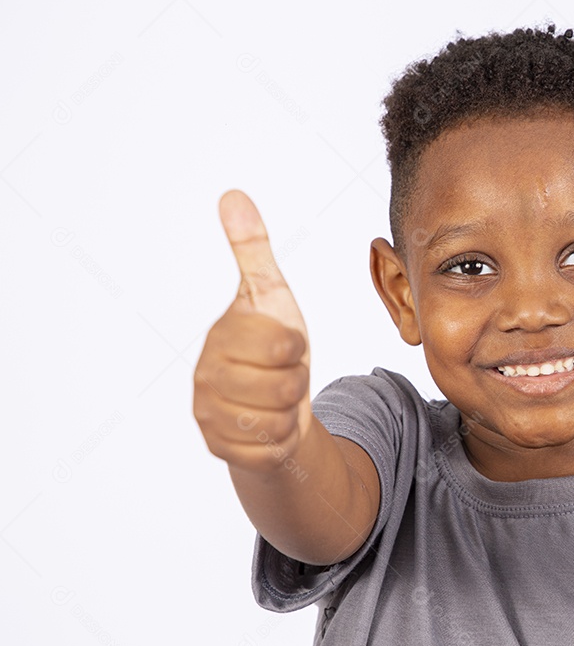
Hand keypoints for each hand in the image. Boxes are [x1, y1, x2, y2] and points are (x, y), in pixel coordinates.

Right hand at [193, 190, 312, 473]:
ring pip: (279, 417)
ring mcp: (209, 415)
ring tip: (277, 397)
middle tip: (283, 373)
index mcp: (221, 334)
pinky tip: (271, 425)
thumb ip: (253, 250)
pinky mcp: (222, 450)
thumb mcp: (272, 296)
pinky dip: (282, 438)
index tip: (284, 343)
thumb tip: (233, 195)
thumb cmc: (273, 345)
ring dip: (290, 408)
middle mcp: (205, 375)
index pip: (282, 342)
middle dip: (295, 379)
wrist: (274, 403)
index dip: (295, 345)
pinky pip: (272, 447)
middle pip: (284, 382)